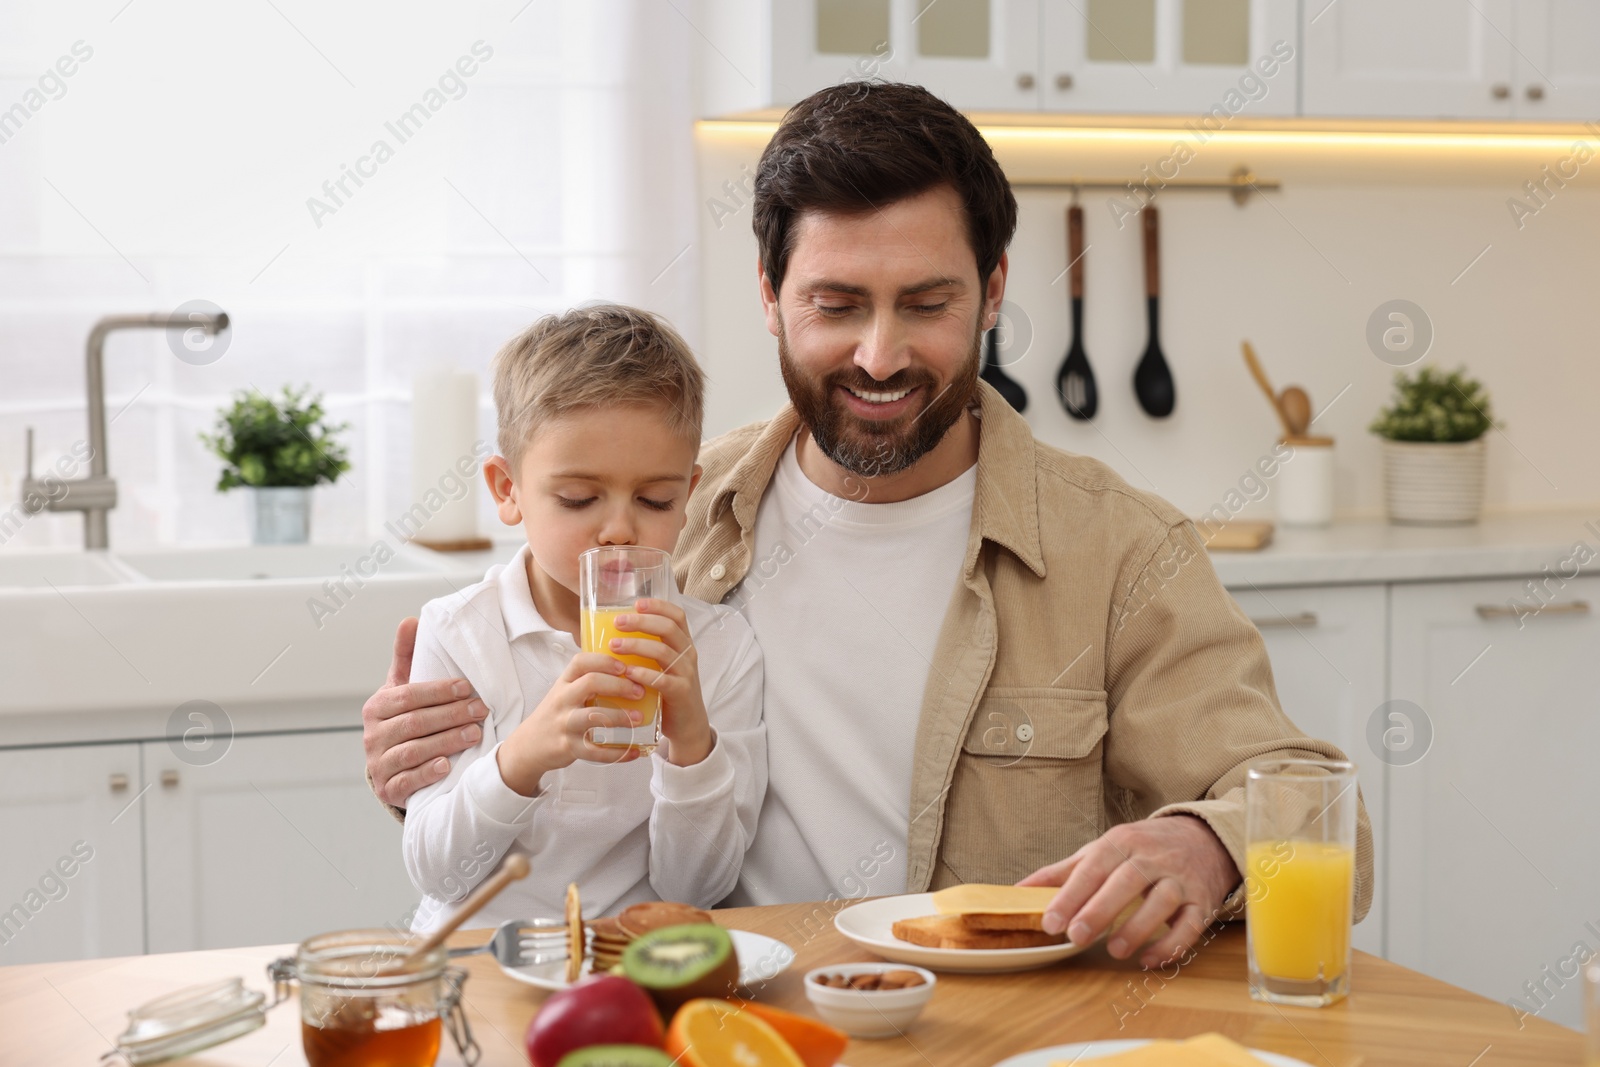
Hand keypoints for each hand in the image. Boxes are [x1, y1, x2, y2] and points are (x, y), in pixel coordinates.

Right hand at [363, 618, 487, 807]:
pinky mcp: (387, 788)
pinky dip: (426, 773)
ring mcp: (378, 764)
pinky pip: (406, 781)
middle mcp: (373, 735)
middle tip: (481, 710)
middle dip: (450, 715)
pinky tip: (446, 766)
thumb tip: (411, 620)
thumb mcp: (401, 689)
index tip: (466, 687)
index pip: (408, 695)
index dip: (437, 691)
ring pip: (413, 751)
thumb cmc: (403, 719)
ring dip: (446, 741)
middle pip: (414, 723)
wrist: (392, 765)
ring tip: (474, 734)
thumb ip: (406, 657)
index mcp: (377, 707)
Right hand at [496, 652, 645, 795]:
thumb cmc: (556, 714)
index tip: (625, 666)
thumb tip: (629, 670)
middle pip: (591, 683)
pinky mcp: (569, 747)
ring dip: (620, 716)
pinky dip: (617, 753)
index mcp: (564, 683)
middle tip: (639, 691)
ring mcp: (565, 724)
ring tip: (639, 718)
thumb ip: (587, 680)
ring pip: (593, 716)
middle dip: (619, 685)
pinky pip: (595, 752)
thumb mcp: (565, 691)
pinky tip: (633, 751)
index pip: (581, 662)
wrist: (529, 745)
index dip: (604, 661)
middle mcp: (563, 700)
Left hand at [606, 597, 711, 767]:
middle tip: (618, 622)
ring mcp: (686, 673)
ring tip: (614, 646)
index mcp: (683, 643)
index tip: (636, 603)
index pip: (677, 615)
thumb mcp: (661, 665)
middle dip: (642, 622)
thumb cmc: (667, 691)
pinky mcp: (681, 693)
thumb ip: (645, 650)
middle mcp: (688, 654)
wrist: (688, 724)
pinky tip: (627, 673)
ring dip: (636, 646)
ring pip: (663, 652)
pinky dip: (644, 674)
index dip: (658, 605)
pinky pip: (663, 680)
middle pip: (668, 628)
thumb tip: (608, 633)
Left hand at [1017, 815, 1239, 968]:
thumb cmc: (1141, 849)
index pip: (1093, 867)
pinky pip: (1191, 924)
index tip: (1050, 922)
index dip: (1070, 895)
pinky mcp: (1202, 901)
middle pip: (1126, 881)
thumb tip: (1017, 891)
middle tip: (1076, 937)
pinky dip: (1172, 944)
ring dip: (1138, 927)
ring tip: (1113, 951)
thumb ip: (1062, 872)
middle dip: (1100, 910)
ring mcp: (1180, 878)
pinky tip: (1150, 960)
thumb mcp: (1101, 850)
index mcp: (1122, 842)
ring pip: (1161, 901)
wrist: (1202, 839)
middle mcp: (1152, 857)